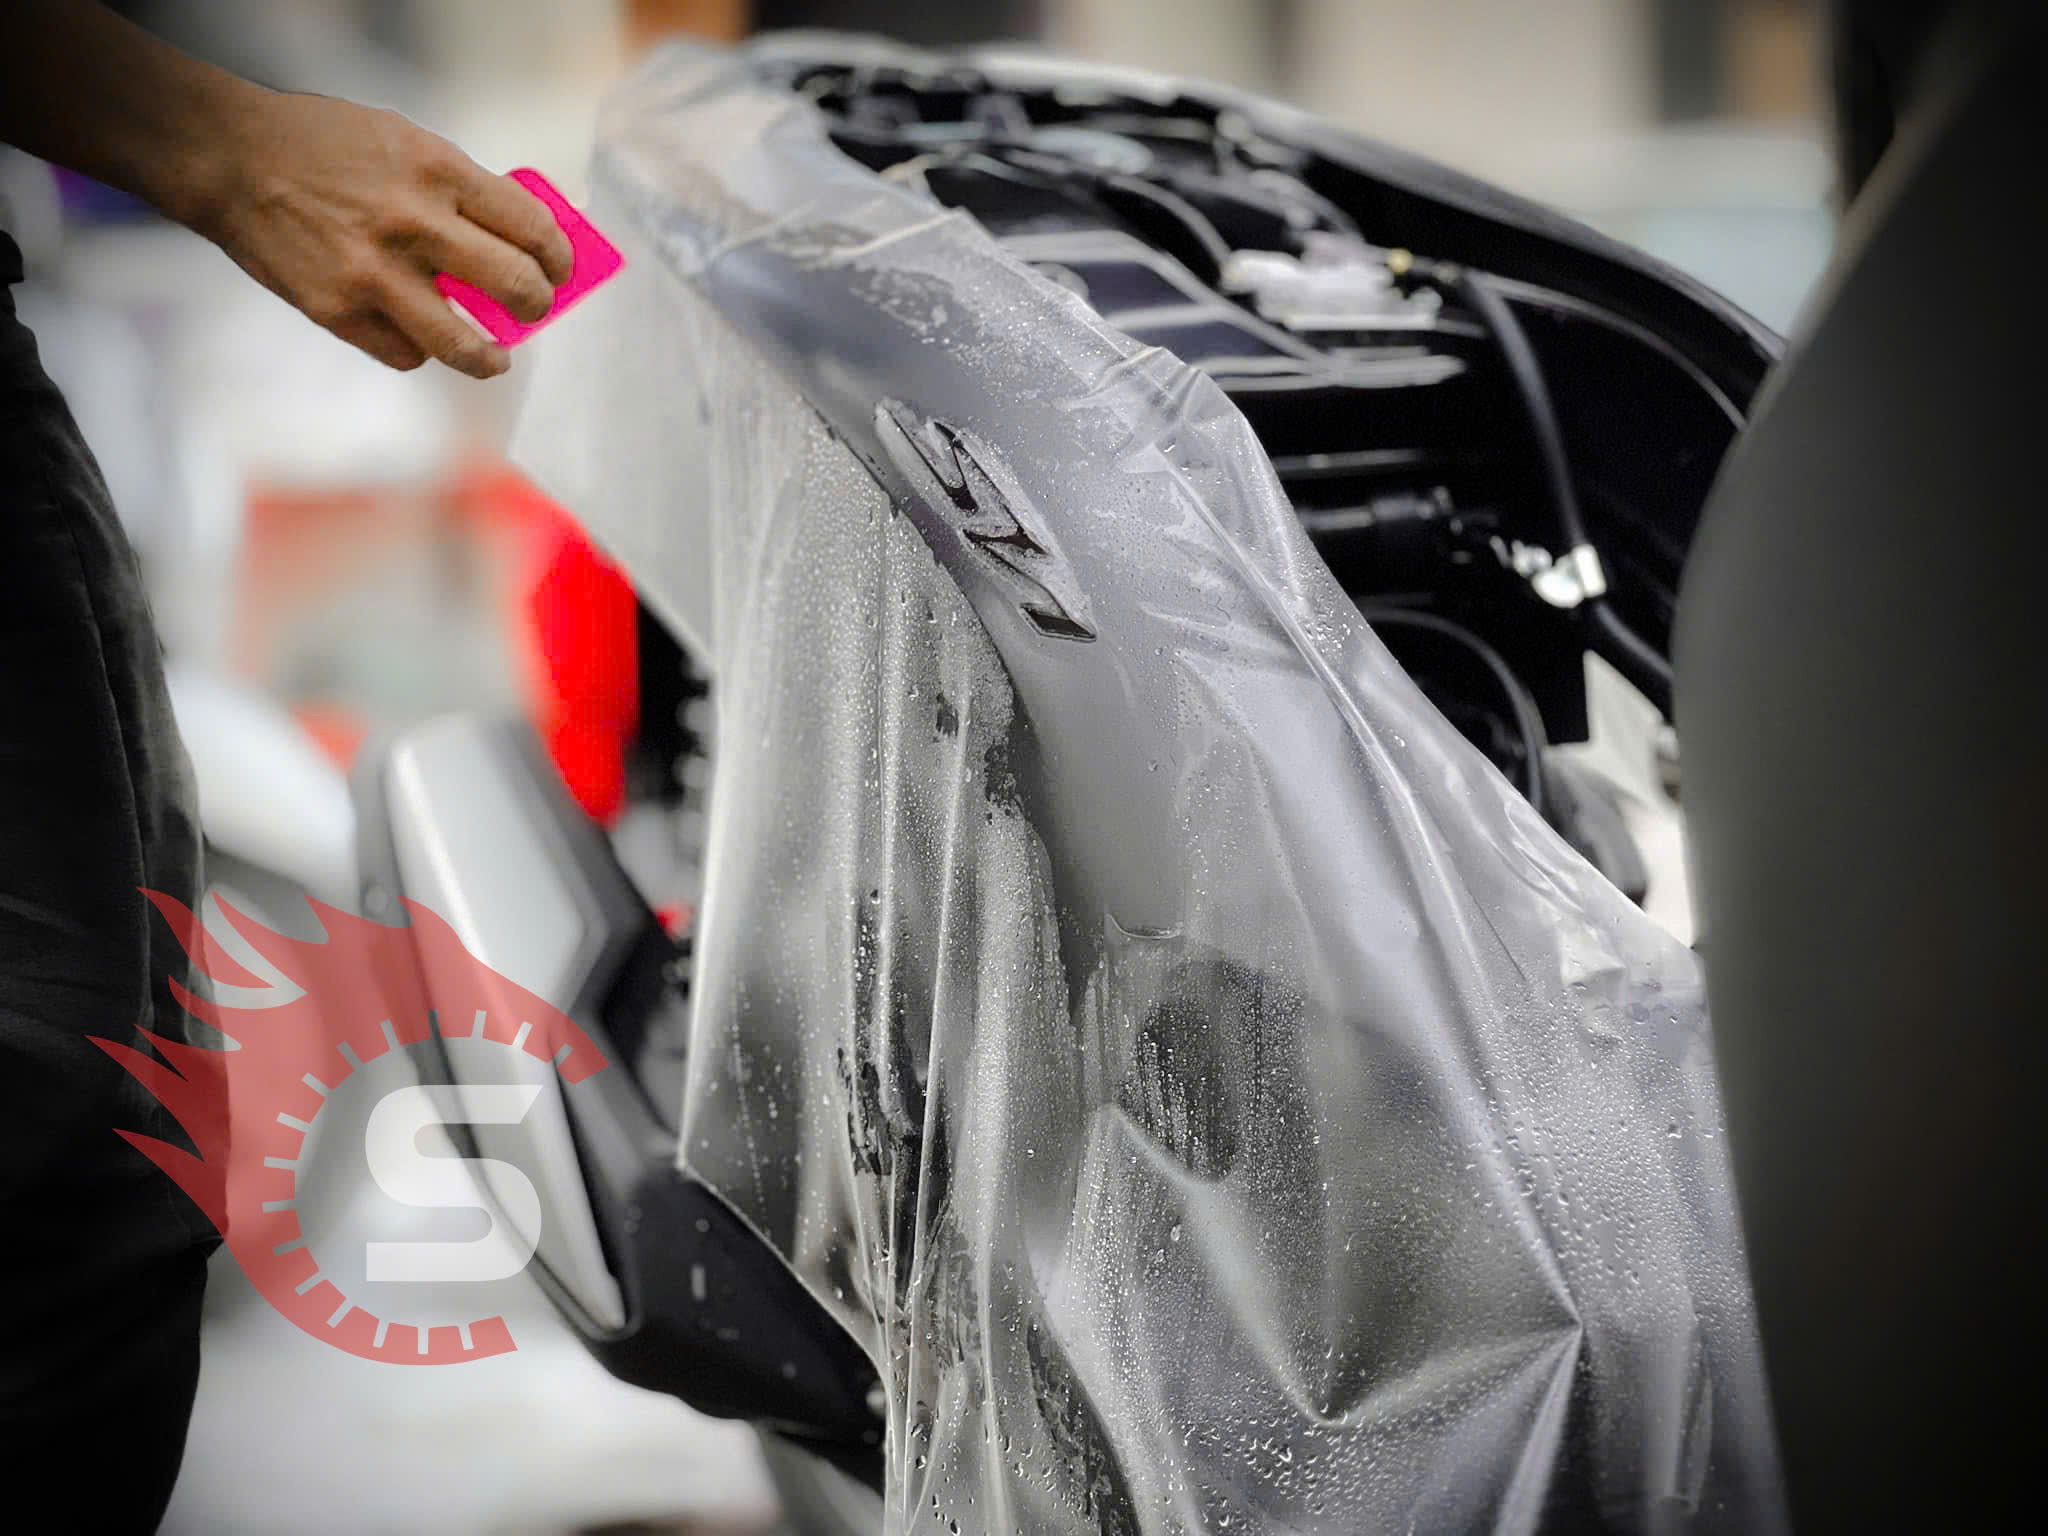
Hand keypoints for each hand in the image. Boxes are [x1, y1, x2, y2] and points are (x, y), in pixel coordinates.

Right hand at [189, 91, 575, 378]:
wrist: (232, 160)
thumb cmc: (323, 147)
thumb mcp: (404, 142)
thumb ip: (460, 189)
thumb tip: (518, 239)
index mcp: (437, 172)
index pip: (530, 226)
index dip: (558, 257)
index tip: (558, 269)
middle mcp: (413, 224)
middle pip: (514, 285)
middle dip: (537, 303)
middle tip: (534, 306)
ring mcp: (375, 274)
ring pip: (463, 344)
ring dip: (490, 357)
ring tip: (495, 357)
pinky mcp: (339, 311)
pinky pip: (405, 354)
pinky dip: (418, 349)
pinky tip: (415, 334)